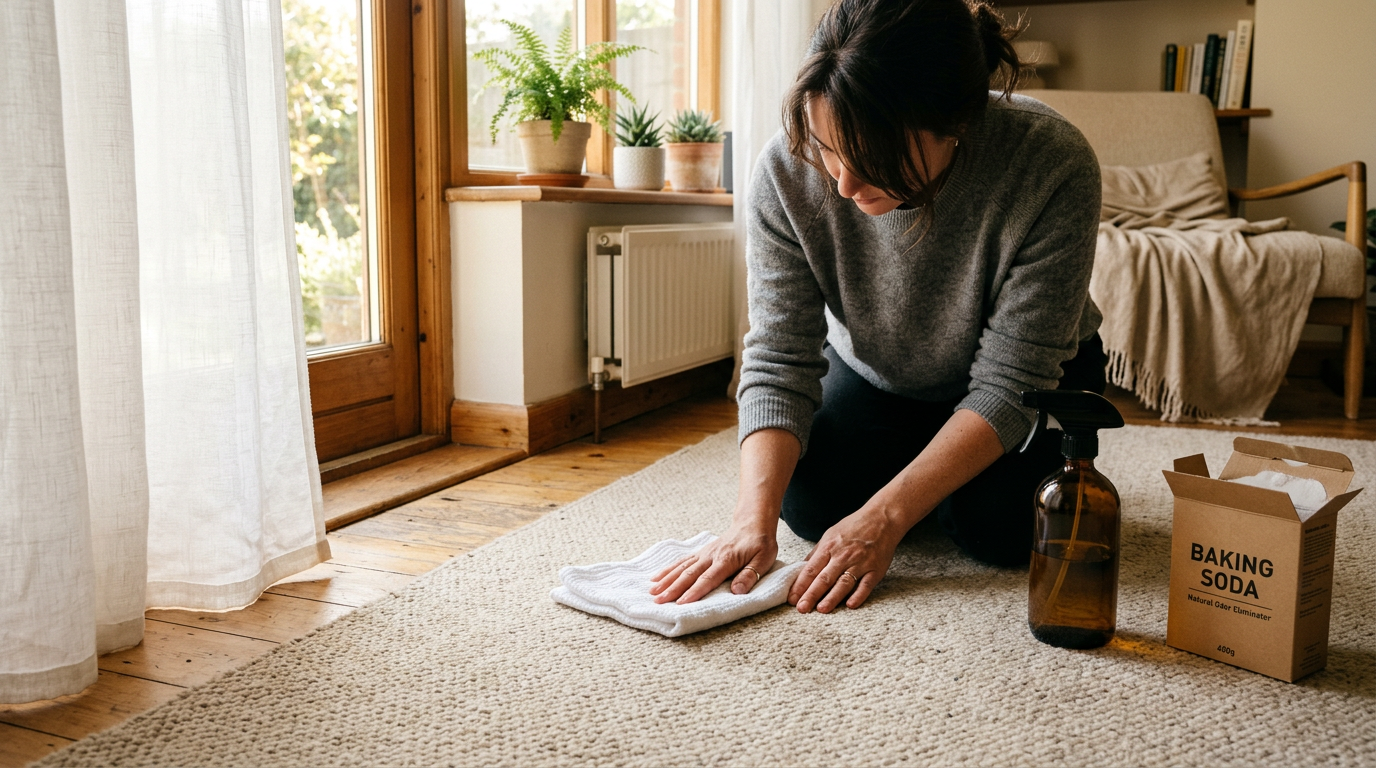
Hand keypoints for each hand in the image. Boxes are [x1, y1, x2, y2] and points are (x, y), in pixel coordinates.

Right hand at [649, 524, 778, 603]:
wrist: (753, 523)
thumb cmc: (760, 543)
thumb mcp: (764, 559)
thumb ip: (750, 575)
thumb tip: (737, 591)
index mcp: (726, 560)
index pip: (708, 579)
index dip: (694, 592)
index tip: (681, 603)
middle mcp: (711, 556)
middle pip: (689, 574)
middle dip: (673, 588)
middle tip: (658, 601)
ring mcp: (704, 554)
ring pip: (682, 567)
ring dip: (666, 580)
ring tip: (652, 591)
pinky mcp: (701, 553)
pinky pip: (682, 562)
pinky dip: (668, 570)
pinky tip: (657, 577)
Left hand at [788, 508, 901, 612]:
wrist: (882, 519)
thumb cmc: (854, 527)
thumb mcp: (830, 535)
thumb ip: (816, 553)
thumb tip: (800, 569)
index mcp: (829, 547)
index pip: (811, 569)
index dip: (800, 585)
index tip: (791, 598)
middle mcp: (843, 556)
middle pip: (824, 578)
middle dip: (811, 594)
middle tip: (801, 608)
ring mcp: (860, 563)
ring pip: (844, 583)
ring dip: (832, 597)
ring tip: (821, 609)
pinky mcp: (876, 569)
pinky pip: (866, 585)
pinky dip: (859, 595)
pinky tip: (850, 605)